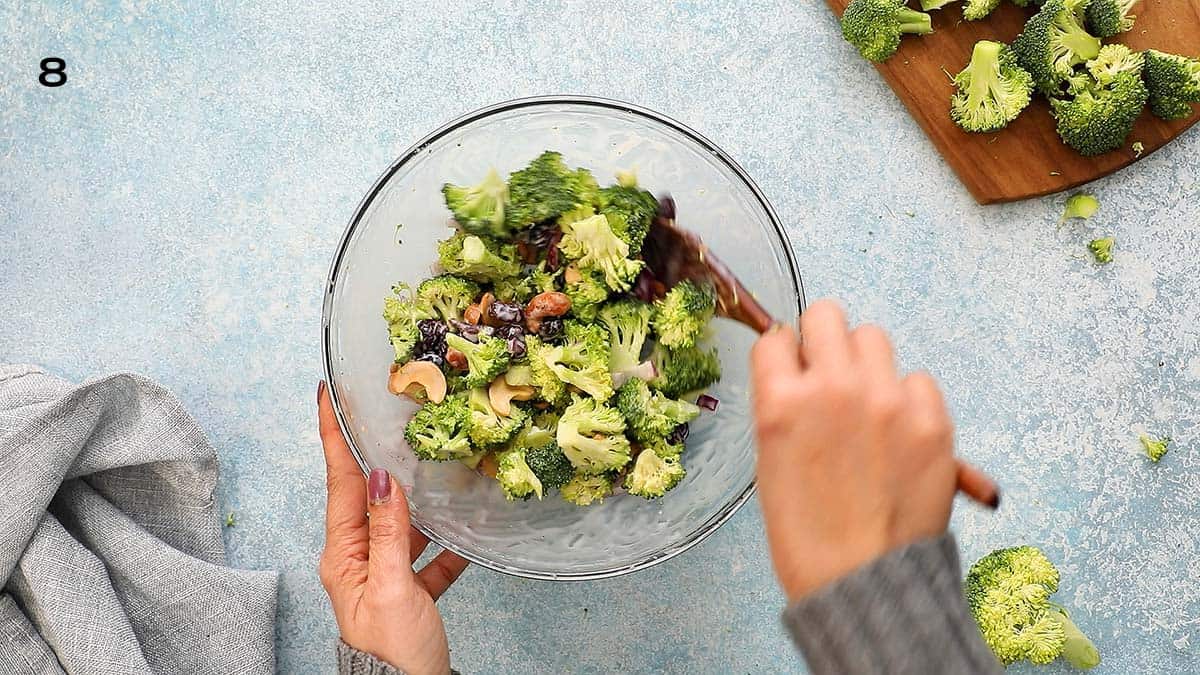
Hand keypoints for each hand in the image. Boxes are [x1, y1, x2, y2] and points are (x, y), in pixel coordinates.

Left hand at [317, 382, 468, 674]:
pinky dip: (448, 540)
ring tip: (433, 461)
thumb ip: (389, 532)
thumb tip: (381, 479)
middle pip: (368, 495)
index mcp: (344, 555)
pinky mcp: (411, 591)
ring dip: (418, 495)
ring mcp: (385, 574)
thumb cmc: (393, 651)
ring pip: (402, 522)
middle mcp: (359, 559)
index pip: (340, 482)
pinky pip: (429, 555)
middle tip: (382, 415)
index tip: (327, 396)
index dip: (333, 436)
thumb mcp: (391, 587)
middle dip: (375, 454)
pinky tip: (470, 527)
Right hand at [750, 301, 996, 600]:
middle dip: (824, 341)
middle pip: (828, 316)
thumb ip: (785, 407)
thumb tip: (801, 371)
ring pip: (874, 337)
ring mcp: (886, 401)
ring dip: (865, 363)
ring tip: (867, 405)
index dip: (784, 356)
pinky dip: (907, 399)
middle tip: (829, 377)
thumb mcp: (772, 461)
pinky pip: (918, 379)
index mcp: (781, 402)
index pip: (777, 338)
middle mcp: (833, 389)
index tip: (793, 372)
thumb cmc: (807, 533)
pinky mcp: (931, 419)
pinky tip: (898, 436)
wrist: (863, 582)